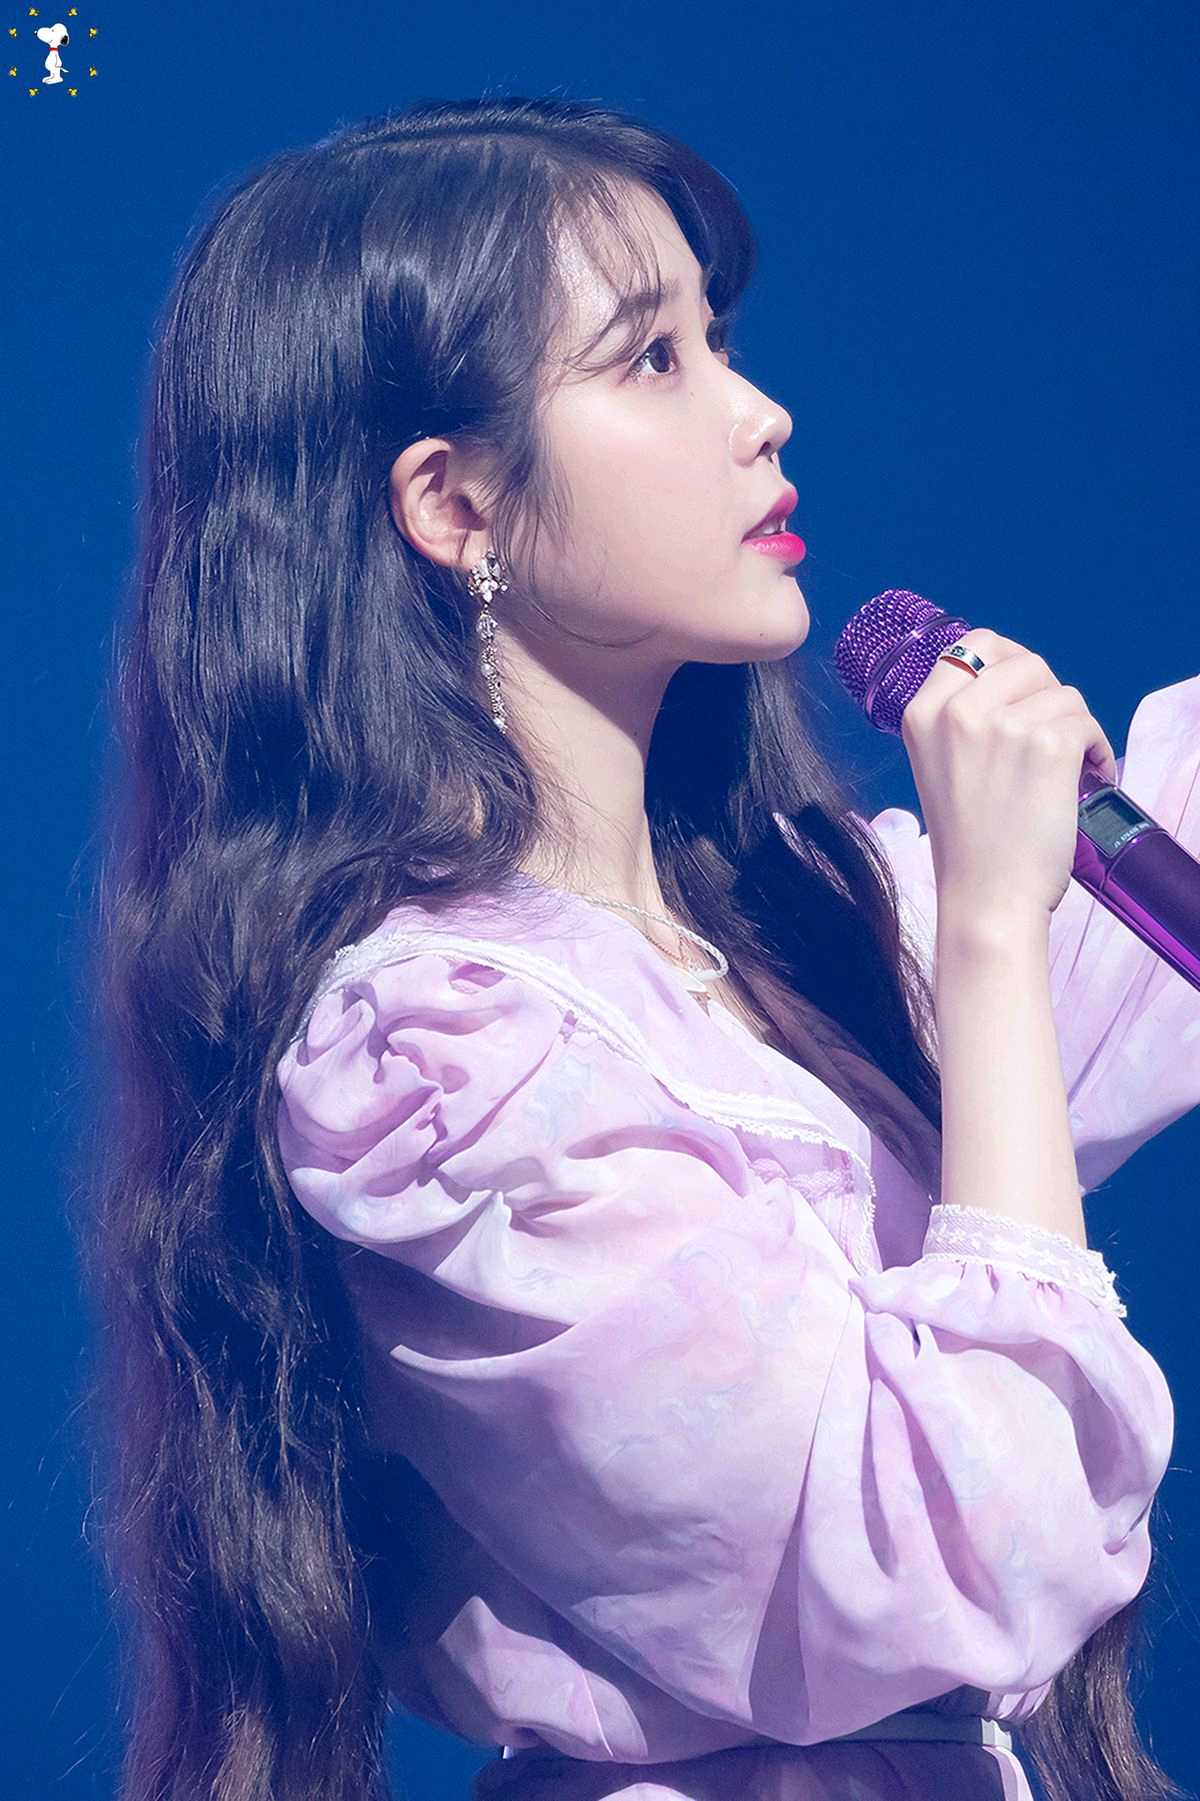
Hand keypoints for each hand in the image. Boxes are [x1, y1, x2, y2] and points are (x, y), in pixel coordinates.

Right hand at [899, 629, 1118, 920]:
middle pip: (1026, 663)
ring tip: (1067, 768)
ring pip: (1063, 694)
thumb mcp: (937, 766)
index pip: (973, 644)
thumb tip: (1013, 682)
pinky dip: (1097, 749)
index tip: (1025, 691)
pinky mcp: (1047, 744)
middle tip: (1049, 737)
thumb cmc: (968, 842)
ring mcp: (1002, 725)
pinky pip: (1087, 723)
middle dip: (1048, 696)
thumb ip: (960, 719)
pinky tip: (1087, 777)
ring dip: (1075, 728)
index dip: (1008, 662)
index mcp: (922, 713)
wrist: (986, 896)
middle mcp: (957, 712)